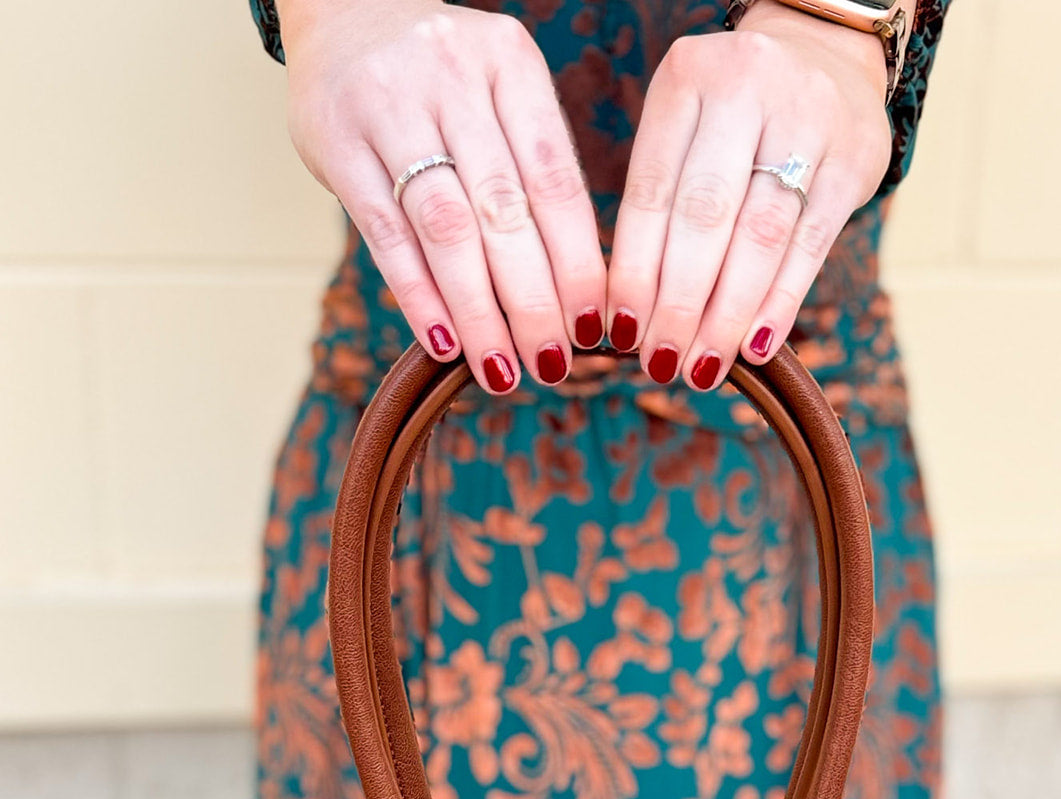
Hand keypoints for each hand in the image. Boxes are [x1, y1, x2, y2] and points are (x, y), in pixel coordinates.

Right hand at [277, 0, 607, 391]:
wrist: (341, 8)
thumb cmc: (441, 78)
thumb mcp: (498, 94)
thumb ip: (532, 169)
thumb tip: (576, 289)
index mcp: (510, 62)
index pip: (555, 180)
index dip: (576, 263)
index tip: (592, 327)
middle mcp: (452, 76)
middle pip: (503, 211)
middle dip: (532, 301)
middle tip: (551, 364)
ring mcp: (389, 105)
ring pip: (446, 228)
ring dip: (477, 311)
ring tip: (501, 369)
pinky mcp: (336, 142)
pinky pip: (386, 234)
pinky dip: (418, 296)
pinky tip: (444, 342)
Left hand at [606, 2, 891, 390]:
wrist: (826, 55)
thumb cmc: (734, 118)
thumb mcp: (686, 129)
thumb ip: (661, 204)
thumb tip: (631, 318)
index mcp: (686, 77)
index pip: (651, 192)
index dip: (635, 271)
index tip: (622, 333)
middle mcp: (746, 85)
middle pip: (705, 217)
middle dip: (680, 303)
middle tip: (662, 363)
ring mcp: (808, 117)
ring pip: (759, 236)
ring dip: (728, 314)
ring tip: (703, 366)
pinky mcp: (854, 157)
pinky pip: (810, 244)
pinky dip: (780, 302)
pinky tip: (757, 346)